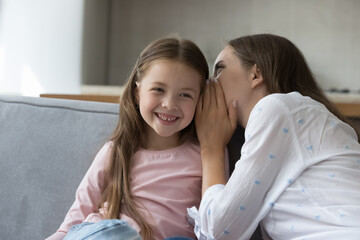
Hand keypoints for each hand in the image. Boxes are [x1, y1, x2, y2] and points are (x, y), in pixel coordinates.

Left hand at [196, 79, 237, 193]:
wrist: (211, 145)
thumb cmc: (223, 136)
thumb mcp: (232, 125)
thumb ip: (233, 112)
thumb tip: (233, 100)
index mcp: (221, 111)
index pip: (219, 95)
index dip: (218, 86)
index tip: (216, 79)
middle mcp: (212, 111)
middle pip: (212, 94)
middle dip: (211, 85)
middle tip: (211, 77)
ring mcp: (204, 113)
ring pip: (205, 98)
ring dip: (205, 89)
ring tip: (206, 82)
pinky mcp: (198, 117)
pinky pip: (198, 104)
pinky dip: (199, 97)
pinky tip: (200, 92)